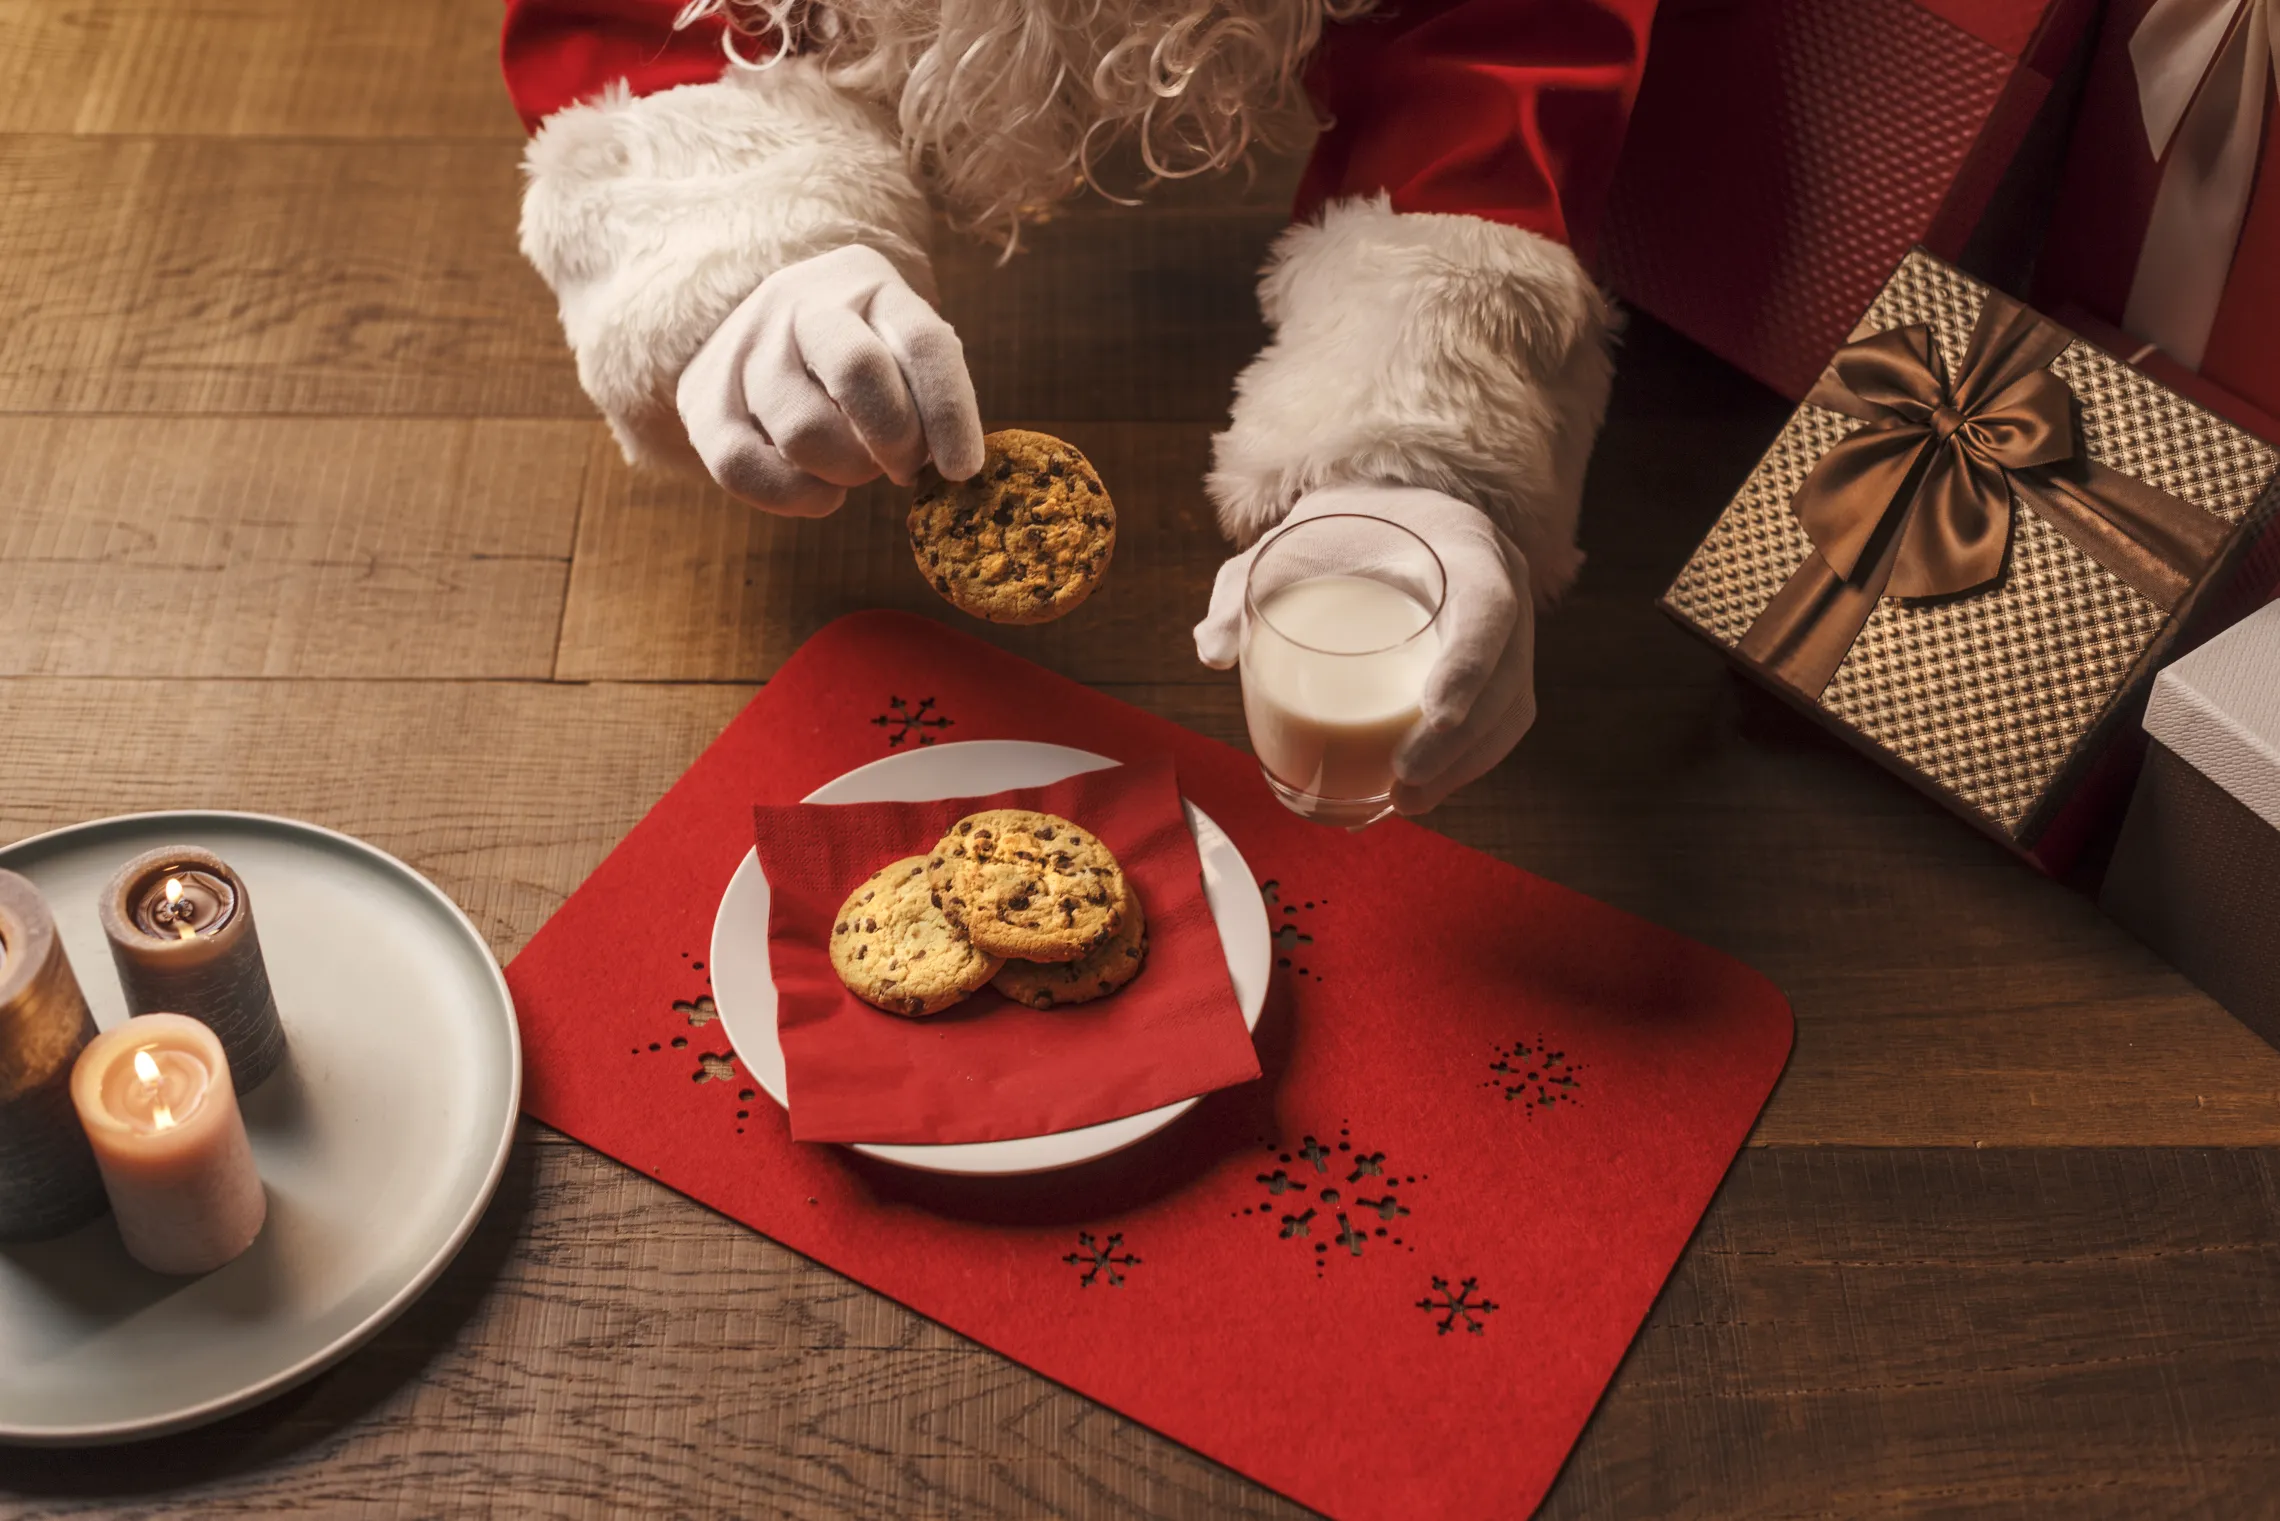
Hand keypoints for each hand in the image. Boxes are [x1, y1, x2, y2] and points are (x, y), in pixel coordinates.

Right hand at [675, 245, 984, 515]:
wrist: (762, 327)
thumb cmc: (859, 350)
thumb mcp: (900, 345)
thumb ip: (928, 390)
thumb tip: (951, 467)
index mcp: (868, 283)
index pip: (922, 342)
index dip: (949, 412)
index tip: (963, 469)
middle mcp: (801, 301)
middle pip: (858, 372)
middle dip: (895, 441)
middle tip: (904, 468)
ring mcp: (745, 345)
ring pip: (803, 431)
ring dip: (846, 473)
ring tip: (857, 466)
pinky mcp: (702, 395)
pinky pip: (742, 467)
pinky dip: (794, 497)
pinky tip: (821, 493)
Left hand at [1193, 485, 1536, 815]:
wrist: (1381, 515)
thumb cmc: (1331, 532)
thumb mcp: (1281, 548)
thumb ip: (1239, 590)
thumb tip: (1210, 651)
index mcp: (1463, 544)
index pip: (1488, 607)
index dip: (1469, 664)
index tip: (1433, 715)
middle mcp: (1503, 585)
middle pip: (1507, 676)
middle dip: (1460, 741)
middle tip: (1404, 781)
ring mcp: (1511, 630)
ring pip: (1510, 710)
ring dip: (1465, 766)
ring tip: (1407, 800)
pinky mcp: (1500, 666)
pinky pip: (1500, 722)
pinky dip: (1466, 764)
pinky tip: (1421, 791)